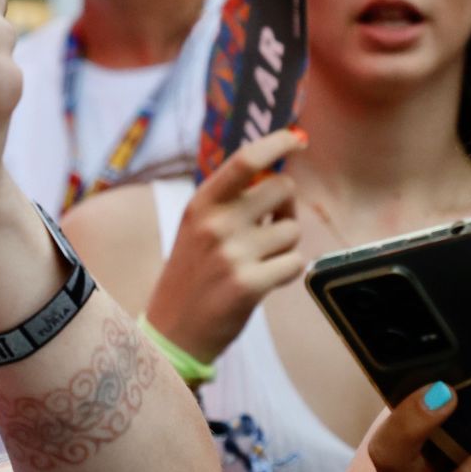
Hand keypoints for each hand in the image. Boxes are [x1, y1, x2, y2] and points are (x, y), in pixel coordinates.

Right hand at [146, 129, 307, 363]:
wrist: (173, 332)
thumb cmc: (193, 275)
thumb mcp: (198, 228)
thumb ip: (232, 203)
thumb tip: (280, 178)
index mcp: (201, 204)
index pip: (245, 160)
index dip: (277, 143)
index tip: (297, 139)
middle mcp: (216, 224)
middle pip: (283, 190)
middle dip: (285, 207)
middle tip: (269, 227)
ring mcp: (232, 255)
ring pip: (292, 231)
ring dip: (285, 246)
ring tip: (257, 262)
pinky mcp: (249, 285)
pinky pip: (295, 263)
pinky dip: (287, 273)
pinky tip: (263, 282)